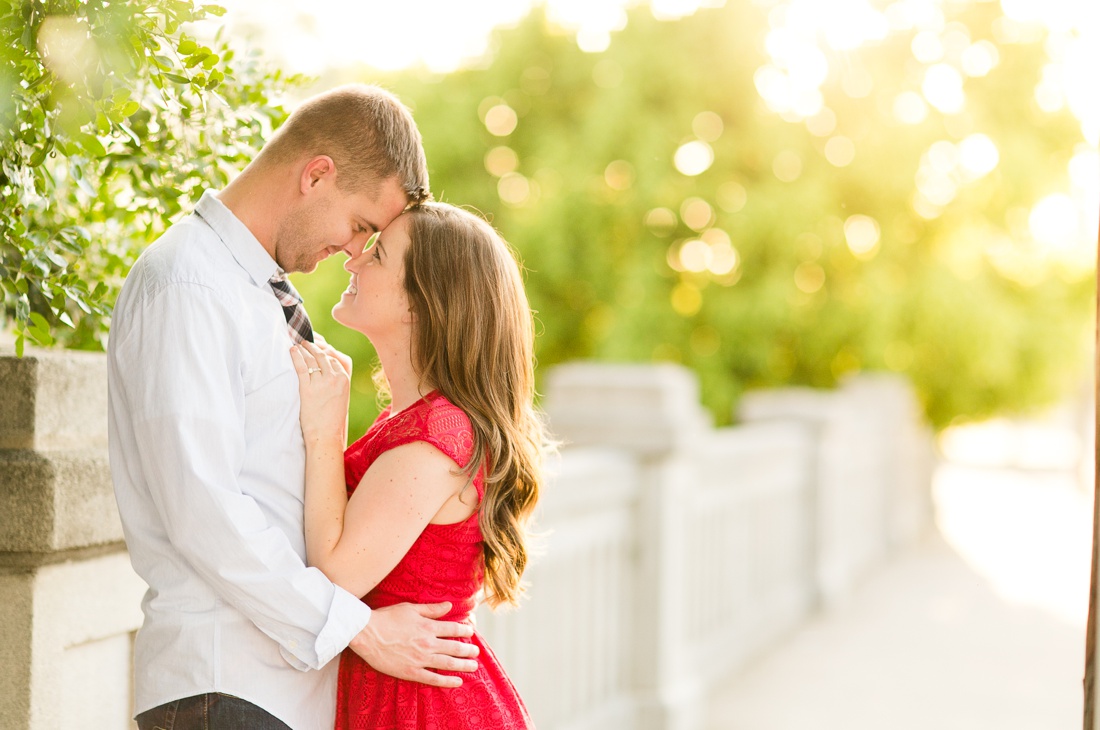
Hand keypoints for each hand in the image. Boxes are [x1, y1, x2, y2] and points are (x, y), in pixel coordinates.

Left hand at [290, 341, 349, 444]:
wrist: (327, 435)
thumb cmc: (333, 419)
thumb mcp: (341, 396)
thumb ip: (335, 382)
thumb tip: (322, 369)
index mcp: (345, 379)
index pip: (333, 357)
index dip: (322, 349)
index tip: (314, 344)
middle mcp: (335, 378)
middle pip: (323, 355)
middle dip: (312, 345)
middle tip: (303, 340)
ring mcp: (322, 383)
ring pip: (312, 358)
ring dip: (304, 349)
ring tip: (297, 344)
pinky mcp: (308, 389)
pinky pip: (302, 368)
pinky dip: (296, 357)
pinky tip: (292, 352)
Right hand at [348, 602, 479, 686]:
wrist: (366, 634)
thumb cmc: (387, 618)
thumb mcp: (411, 608)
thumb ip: (431, 609)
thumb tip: (449, 605)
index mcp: (428, 626)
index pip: (453, 629)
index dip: (464, 630)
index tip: (470, 632)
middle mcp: (427, 643)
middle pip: (454, 647)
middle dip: (468, 650)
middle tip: (476, 652)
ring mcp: (420, 659)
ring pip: (448, 663)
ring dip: (463, 665)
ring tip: (473, 666)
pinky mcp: (411, 672)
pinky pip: (432, 679)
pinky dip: (446, 681)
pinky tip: (457, 682)